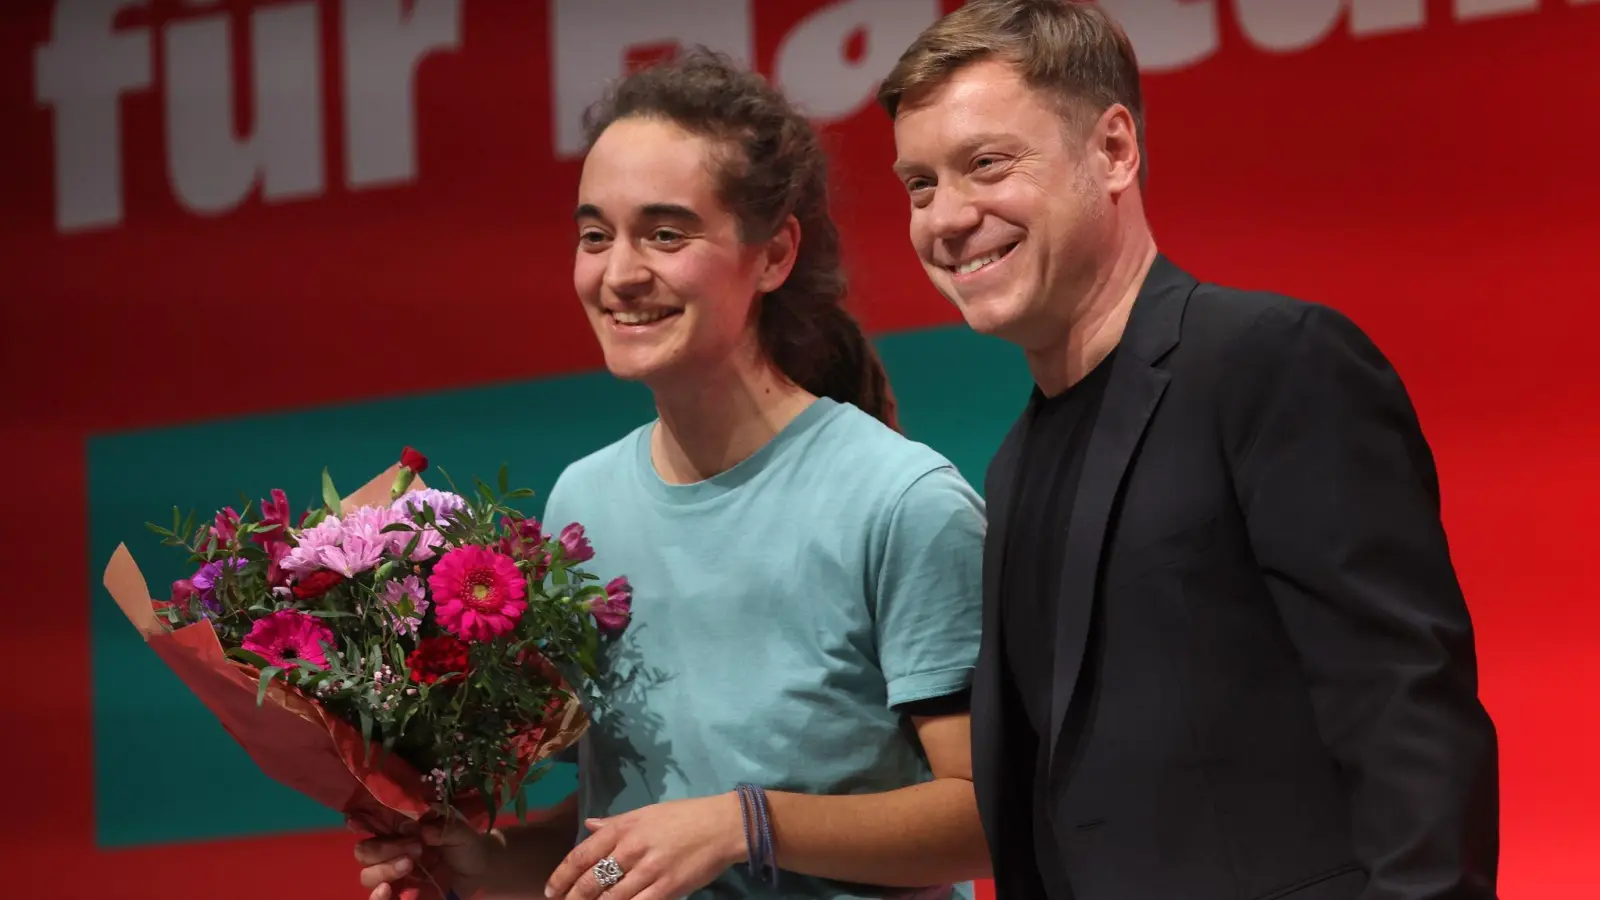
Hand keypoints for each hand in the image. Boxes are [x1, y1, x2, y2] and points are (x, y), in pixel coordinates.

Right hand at [353, 818, 491, 899]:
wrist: (481, 873)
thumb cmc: (466, 846)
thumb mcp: (461, 833)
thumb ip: (443, 829)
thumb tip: (423, 830)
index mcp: (400, 831)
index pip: (371, 826)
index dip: (361, 822)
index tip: (357, 822)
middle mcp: (390, 852)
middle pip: (365, 852)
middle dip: (384, 849)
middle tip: (415, 847)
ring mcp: (393, 876)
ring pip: (368, 875)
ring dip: (384, 869)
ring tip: (409, 865)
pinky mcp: (399, 895)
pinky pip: (379, 898)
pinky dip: (377, 896)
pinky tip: (386, 891)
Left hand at [545, 793, 747, 899]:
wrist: (722, 825)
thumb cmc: (684, 817)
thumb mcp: (646, 813)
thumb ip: (614, 823)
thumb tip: (588, 826)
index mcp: (623, 827)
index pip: (582, 854)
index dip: (562, 875)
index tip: (551, 890)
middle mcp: (631, 848)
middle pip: (591, 881)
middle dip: (573, 899)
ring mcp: (648, 870)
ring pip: (610, 899)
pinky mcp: (666, 889)